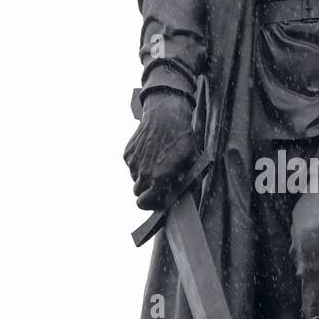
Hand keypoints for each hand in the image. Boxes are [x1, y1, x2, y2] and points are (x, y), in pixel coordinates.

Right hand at [123, 90, 199, 209]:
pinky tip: (150, 151)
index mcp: (159, 179)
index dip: (150, 204)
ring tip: (156, 161)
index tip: (156, 200)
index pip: (145, 203)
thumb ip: (186, 182)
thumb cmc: (181, 138)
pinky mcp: (127, 154)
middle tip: (157, 181)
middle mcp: (143, 173)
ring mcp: (133, 163)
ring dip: (143, 176)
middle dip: (146, 190)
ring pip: (135, 179)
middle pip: (138, 193)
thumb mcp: (191, 161)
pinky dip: (138, 163)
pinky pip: (131, 166)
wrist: (165, 114)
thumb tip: (180, 195)